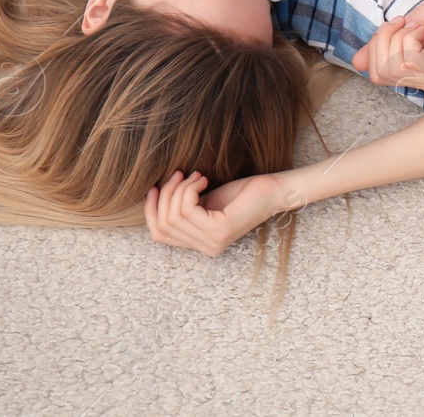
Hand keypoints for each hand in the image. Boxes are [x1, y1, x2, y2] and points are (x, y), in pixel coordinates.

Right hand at [144, 169, 283, 256]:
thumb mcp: (205, 201)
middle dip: (166, 194)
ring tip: (198, 176)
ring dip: (180, 188)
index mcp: (201, 244)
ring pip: (174, 215)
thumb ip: (183, 207)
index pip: (159, 235)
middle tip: (180, 174)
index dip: (150, 210)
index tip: (154, 187)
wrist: (273, 190)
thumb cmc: (242, 193)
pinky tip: (204, 179)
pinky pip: (187, 209)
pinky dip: (190, 189)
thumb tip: (155, 196)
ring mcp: (213, 242)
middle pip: (164, 223)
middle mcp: (206, 248)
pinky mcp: (220, 230)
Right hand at [350, 15, 423, 93]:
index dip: (376, 45)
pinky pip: (409, 60)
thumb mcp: (406, 28)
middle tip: (405, 23)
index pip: (376, 75)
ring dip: (398, 37)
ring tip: (418, 26)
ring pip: (392, 67)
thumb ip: (383, 45)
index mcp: (415, 73)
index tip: (395, 24)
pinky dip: (410, 38)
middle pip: (379, 73)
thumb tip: (357, 62)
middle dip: (383, 40)